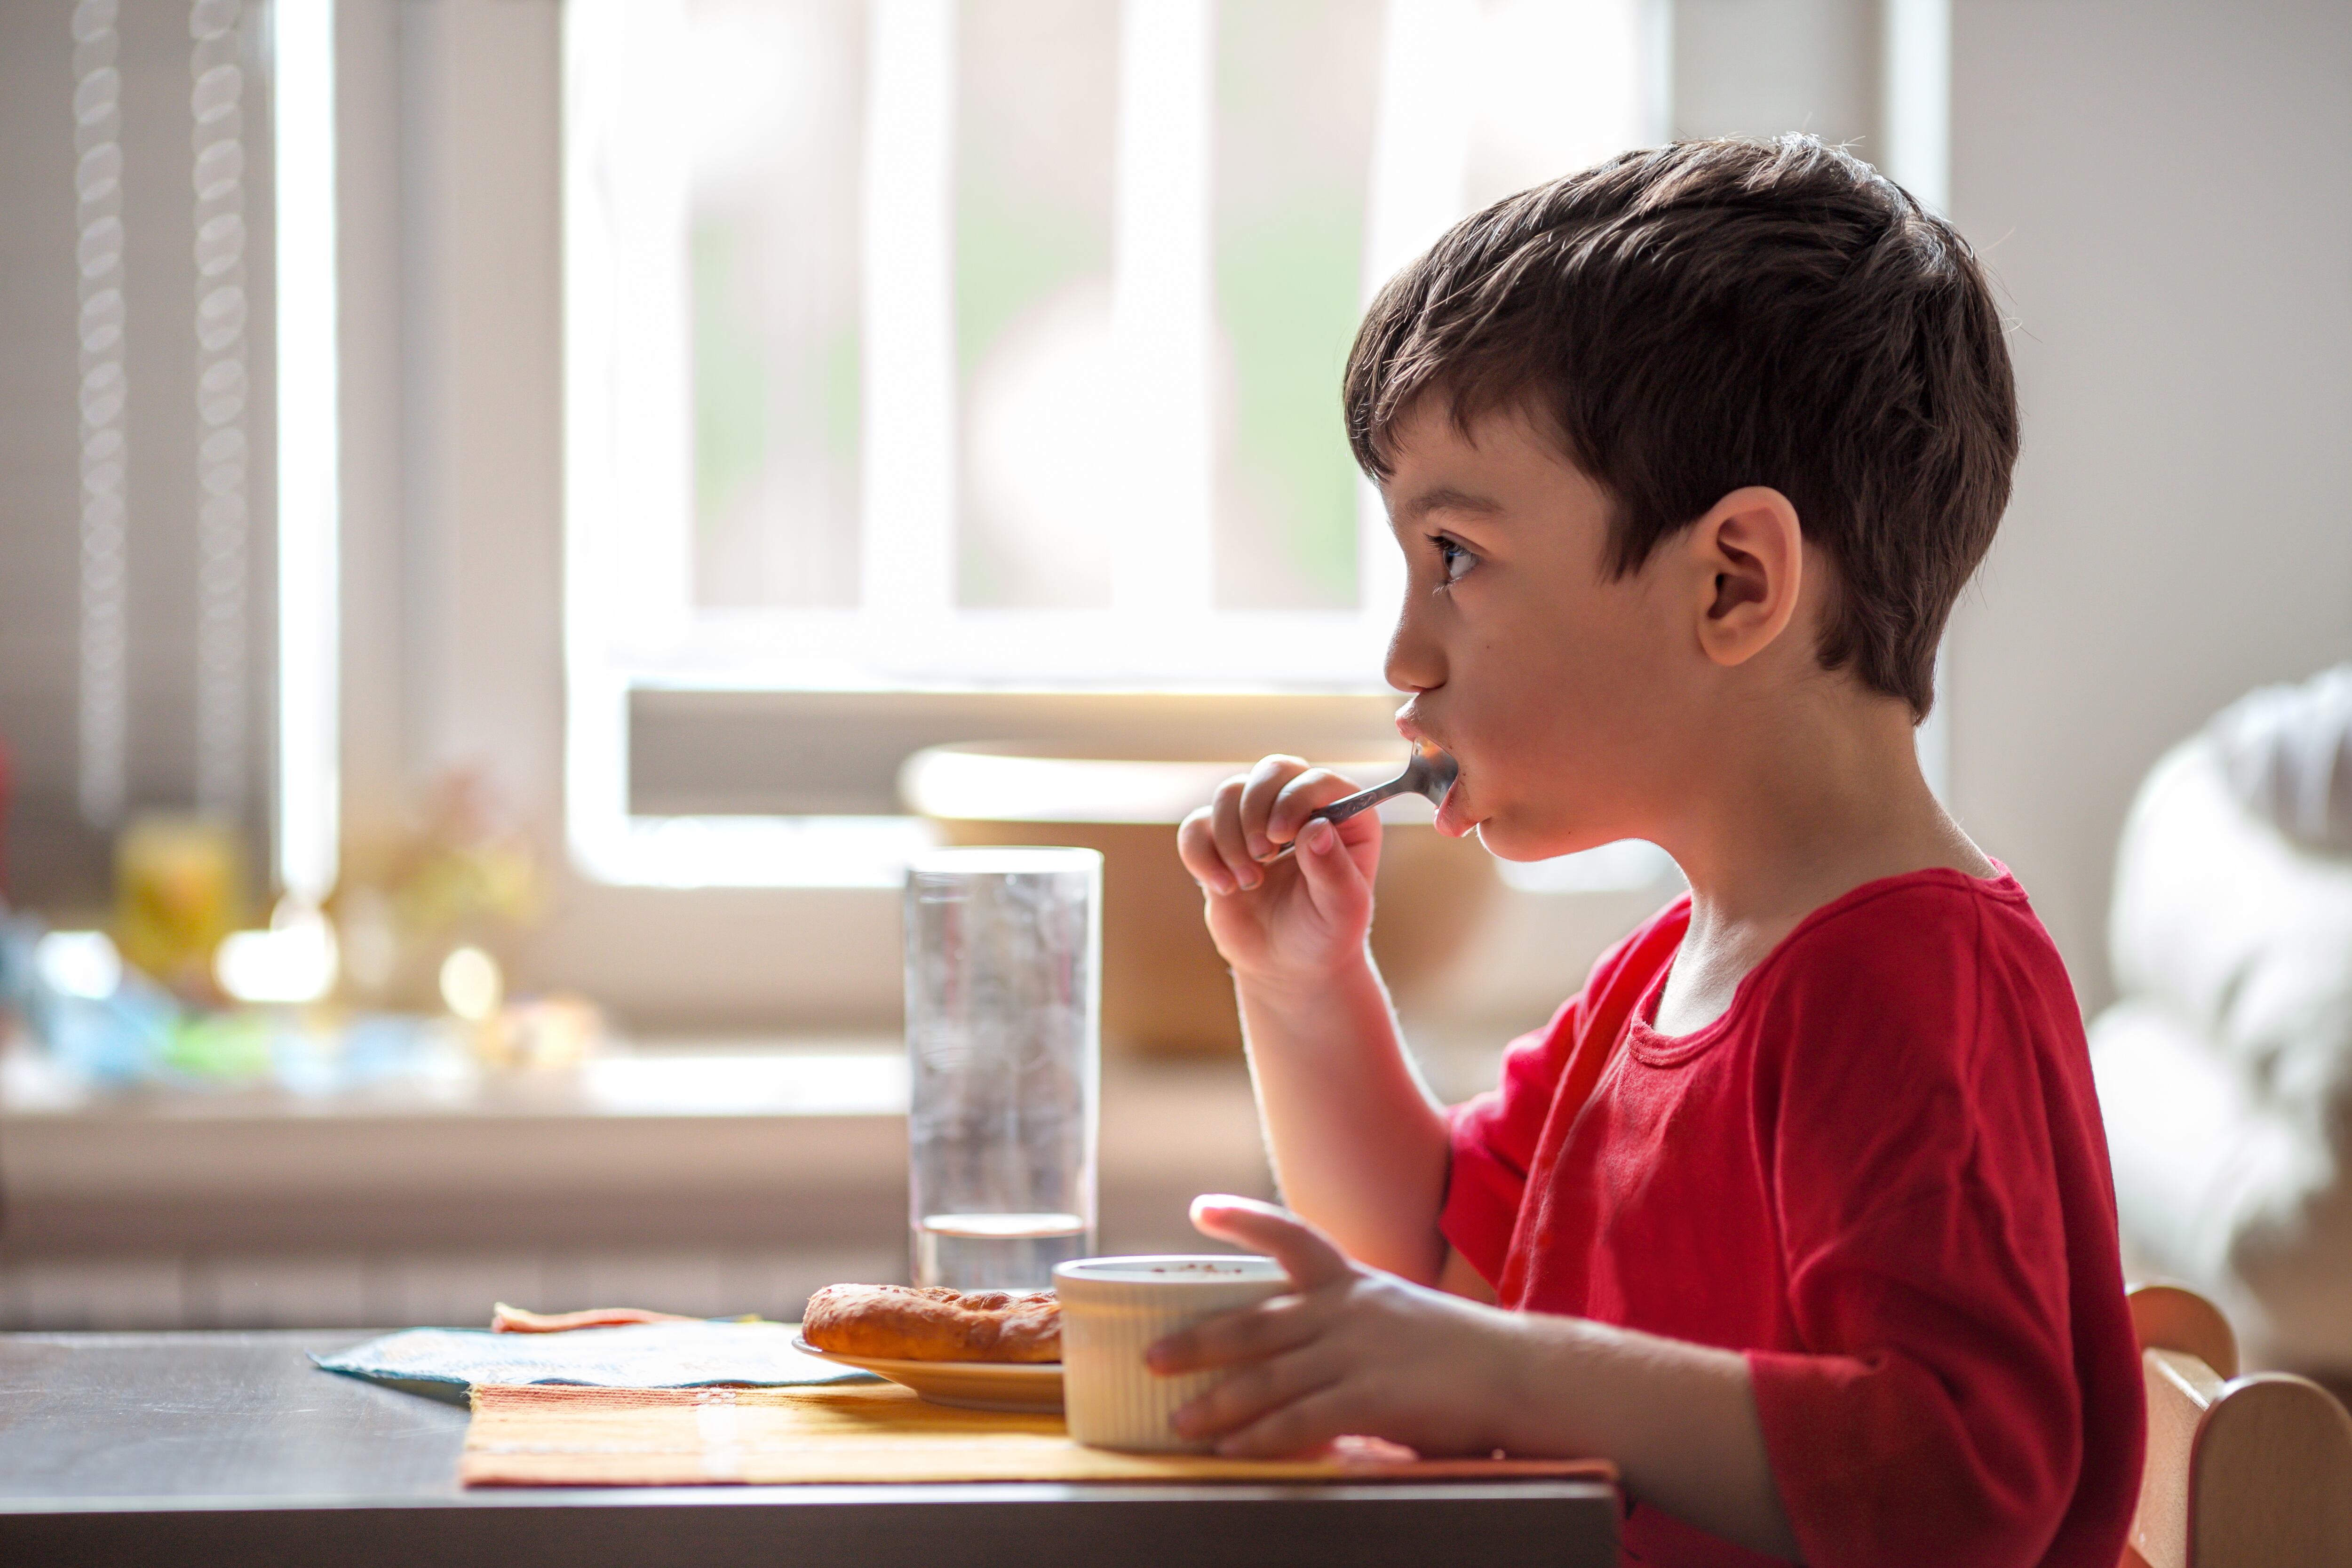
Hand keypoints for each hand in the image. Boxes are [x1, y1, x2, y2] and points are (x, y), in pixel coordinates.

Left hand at [1145, 1196, 1522, 1458]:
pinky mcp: (1372, 1396)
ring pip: (1267, 1376)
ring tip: (1179, 1421)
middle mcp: (1347, 1310)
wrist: (1525, 1376)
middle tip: (1152, 1356)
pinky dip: (1261, 1435)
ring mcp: (1357, 1352)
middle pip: (1255, 1322)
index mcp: (1355, 1284)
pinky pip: (1301, 1418)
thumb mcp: (1401, 1320)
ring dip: (1217, 1401)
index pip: (1292, 1237)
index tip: (1200, 1209)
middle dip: (1197, 1339)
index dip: (1242, 1220)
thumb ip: (1351, 1333)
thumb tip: (1305, 1361)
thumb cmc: (1465, 1357)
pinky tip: (1233, 1450)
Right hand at [1174, 756, 1381, 986]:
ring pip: (1229, 793)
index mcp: (1343, 817)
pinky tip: (1222, 886)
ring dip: (1231, 838)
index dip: (1295, 797)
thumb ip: (1333, 870)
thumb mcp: (1342, 910)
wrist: (1287, 966)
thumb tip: (1316, 828)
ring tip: (1248, 882)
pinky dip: (1200, 854)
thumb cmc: (1326, 934)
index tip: (1282, 836)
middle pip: (1272, 771)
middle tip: (1262, 854)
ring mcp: (1257, 821)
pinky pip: (1195, 826)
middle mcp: (1300, 808)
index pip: (1318, 779)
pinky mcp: (1220, 841)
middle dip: (1257, 809)